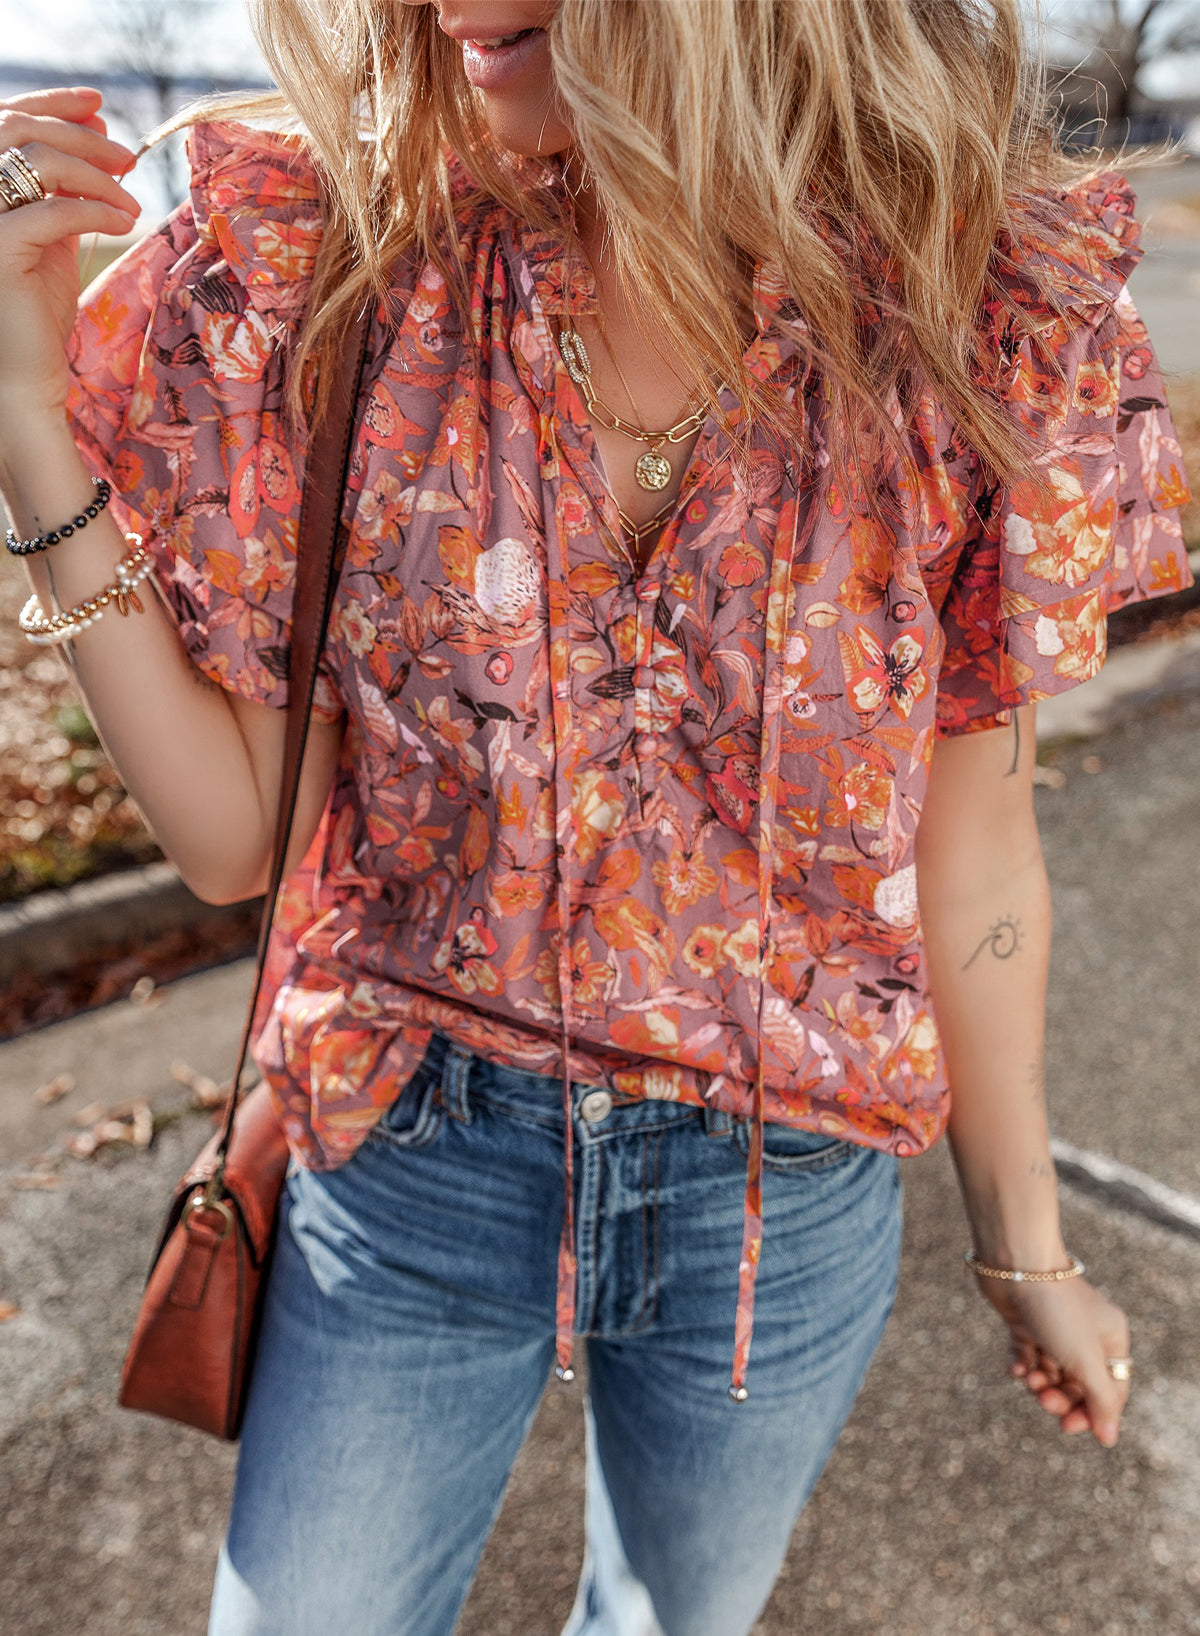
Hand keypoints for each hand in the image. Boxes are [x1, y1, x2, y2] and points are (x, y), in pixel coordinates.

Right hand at [0, 87, 139, 426]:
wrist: (24, 375)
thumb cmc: (35, 311)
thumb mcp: (49, 237)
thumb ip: (61, 190)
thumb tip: (95, 138)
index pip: (3, 120)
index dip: (50, 103)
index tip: (98, 104)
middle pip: (18, 129)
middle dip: (80, 134)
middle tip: (126, 157)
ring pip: (37, 159)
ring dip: (95, 172)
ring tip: (131, 199)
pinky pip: (54, 209)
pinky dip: (96, 208)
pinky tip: (124, 221)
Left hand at [974, 1272, 1131, 1446]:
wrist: (1016, 1264)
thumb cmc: (1057, 1310)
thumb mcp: (1085, 1362)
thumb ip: (1100, 1402)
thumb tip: (1109, 1440)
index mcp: (1110, 1339)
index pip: (1110, 1391)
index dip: (1091, 1413)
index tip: (1068, 1426)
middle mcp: (1086, 1333)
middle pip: (1078, 1385)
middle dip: (1060, 1398)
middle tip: (1043, 1398)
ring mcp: (1054, 1327)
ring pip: (1050, 1373)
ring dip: (1039, 1383)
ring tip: (1029, 1377)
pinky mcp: (1026, 1322)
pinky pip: (1026, 1356)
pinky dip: (1020, 1365)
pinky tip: (1015, 1365)